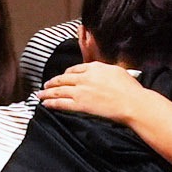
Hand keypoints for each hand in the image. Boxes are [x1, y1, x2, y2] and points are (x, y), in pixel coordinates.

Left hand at [37, 63, 155, 125]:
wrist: (132, 102)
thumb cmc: (130, 89)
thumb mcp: (118, 71)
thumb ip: (105, 70)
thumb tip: (102, 72)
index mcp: (94, 67)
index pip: (75, 69)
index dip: (66, 73)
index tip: (63, 76)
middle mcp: (85, 77)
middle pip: (63, 79)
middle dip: (52, 82)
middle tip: (45, 85)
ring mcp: (81, 91)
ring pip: (59, 90)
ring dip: (47, 92)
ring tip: (40, 95)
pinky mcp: (80, 104)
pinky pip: (61, 103)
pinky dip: (51, 103)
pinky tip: (45, 104)